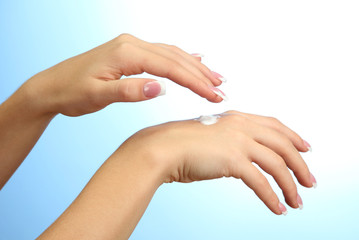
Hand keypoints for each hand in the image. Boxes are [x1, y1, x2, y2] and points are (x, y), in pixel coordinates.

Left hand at [24, 33, 223, 116]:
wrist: (52, 86)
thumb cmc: (71, 92)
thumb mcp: (97, 95)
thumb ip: (129, 91)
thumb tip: (161, 88)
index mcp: (126, 52)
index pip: (169, 67)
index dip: (194, 81)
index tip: (213, 94)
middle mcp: (132, 44)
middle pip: (175, 58)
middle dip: (200, 75)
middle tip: (221, 90)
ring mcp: (131, 47)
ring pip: (171, 54)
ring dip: (195, 67)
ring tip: (215, 78)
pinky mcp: (130, 53)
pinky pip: (162, 54)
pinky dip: (181, 59)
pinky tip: (194, 59)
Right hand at [119, 110, 314, 214]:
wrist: (160, 147)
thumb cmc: (179, 144)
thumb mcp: (210, 137)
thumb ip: (228, 143)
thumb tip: (242, 160)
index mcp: (236, 118)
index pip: (274, 125)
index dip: (293, 137)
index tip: (305, 148)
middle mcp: (241, 125)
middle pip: (283, 144)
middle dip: (300, 164)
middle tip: (309, 181)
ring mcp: (238, 141)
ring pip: (277, 164)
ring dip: (290, 184)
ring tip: (297, 201)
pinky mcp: (233, 160)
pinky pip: (261, 182)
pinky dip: (272, 197)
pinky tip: (277, 208)